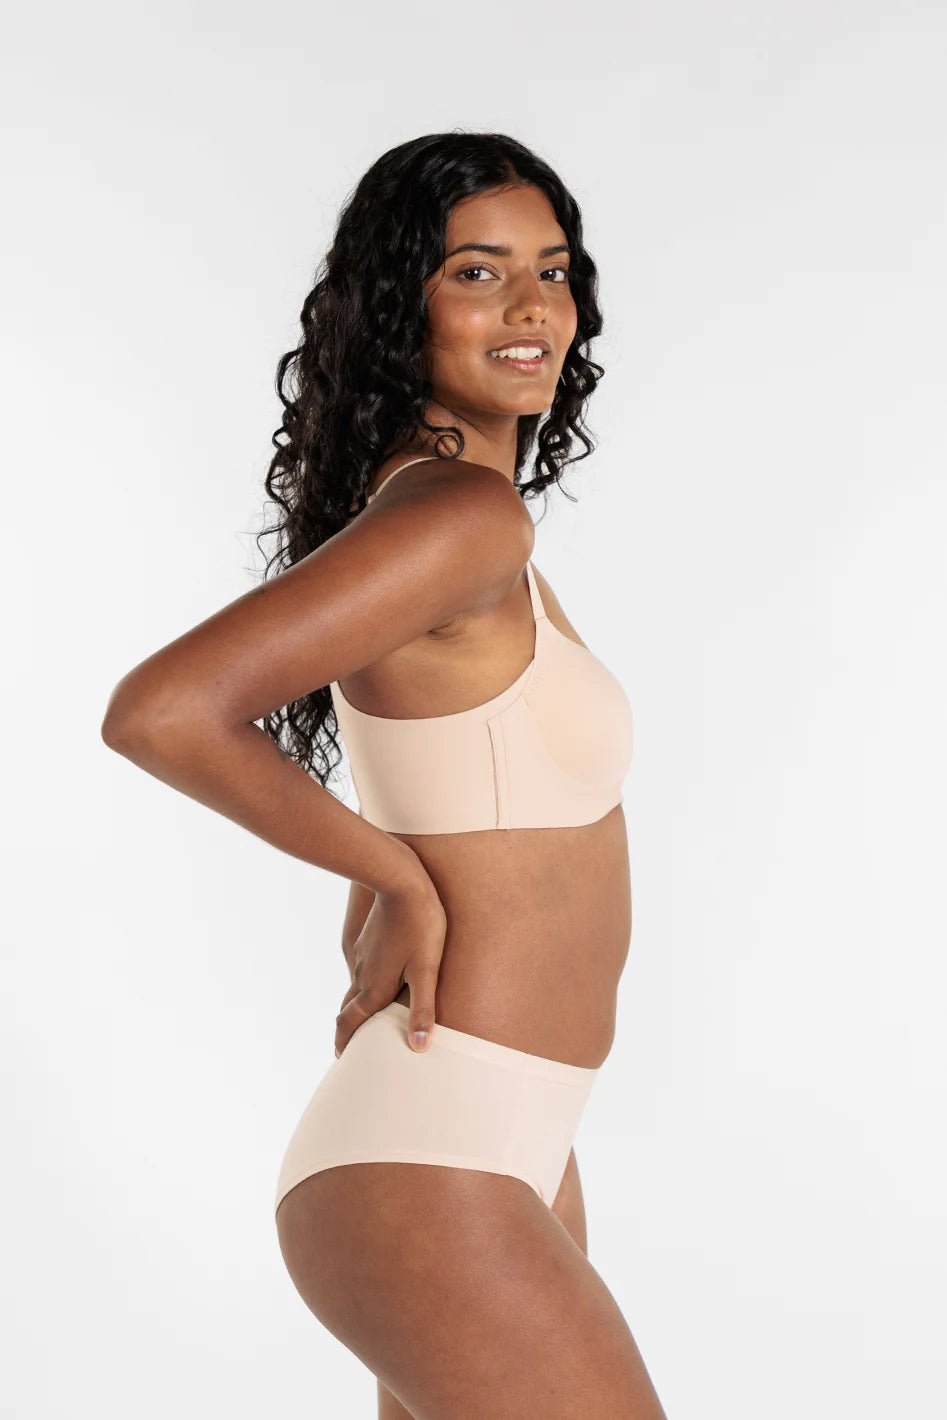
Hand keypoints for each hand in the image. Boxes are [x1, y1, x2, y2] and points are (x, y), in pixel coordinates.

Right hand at [335, 864, 446, 1058]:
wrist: (399, 881)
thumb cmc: (419, 926)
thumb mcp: (426, 970)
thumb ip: (422, 1009)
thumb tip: (419, 1048)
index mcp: (374, 988)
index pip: (349, 1023)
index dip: (344, 1043)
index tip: (341, 1059)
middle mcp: (362, 975)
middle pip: (347, 1009)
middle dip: (347, 1029)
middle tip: (350, 1046)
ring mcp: (362, 956)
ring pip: (354, 988)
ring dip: (355, 1007)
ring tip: (366, 1018)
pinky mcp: (367, 940)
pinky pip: (361, 969)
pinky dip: (363, 985)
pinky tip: (377, 980)